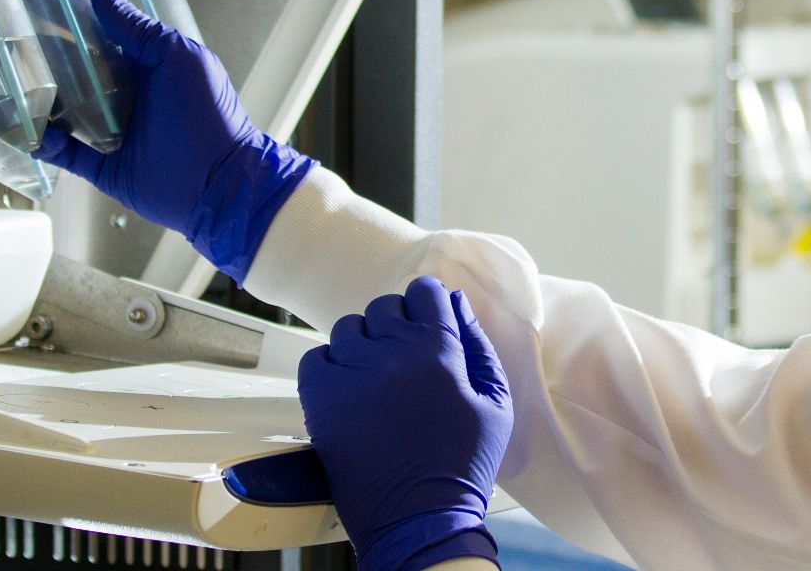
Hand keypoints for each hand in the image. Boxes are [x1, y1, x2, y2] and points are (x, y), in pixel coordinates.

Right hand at [34, 0, 314, 280]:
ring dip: (42, 103)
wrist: (219, 183)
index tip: (37, 4)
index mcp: (147, 67)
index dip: (72, 24)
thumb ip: (137, 28)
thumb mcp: (176, 57)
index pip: (102, 39)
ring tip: (9, 88)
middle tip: (9, 47)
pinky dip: (47, 144)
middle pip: (78, 75)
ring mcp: (116, 133)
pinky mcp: (107, 167)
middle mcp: (129, 97)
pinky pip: (68, 154)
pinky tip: (31, 131)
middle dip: (47, 63)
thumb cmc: (208, 113)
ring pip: (68, 113)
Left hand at [298, 277, 511, 570]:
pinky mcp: (321, 398)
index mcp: (439, 350)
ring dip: (362, 346)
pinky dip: (329, 367)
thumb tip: (456, 305)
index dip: (425, 304)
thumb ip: (478, 346)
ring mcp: (352, 373)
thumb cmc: (462, 465)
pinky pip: (316, 357)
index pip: (423, 291)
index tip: (424, 322)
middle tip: (402, 360)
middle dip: (395, 325)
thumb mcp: (494, 403)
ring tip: (374, 379)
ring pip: (349, 328)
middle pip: (385, 307)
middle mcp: (393, 354)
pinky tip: (348, 392)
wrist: (418, 519)